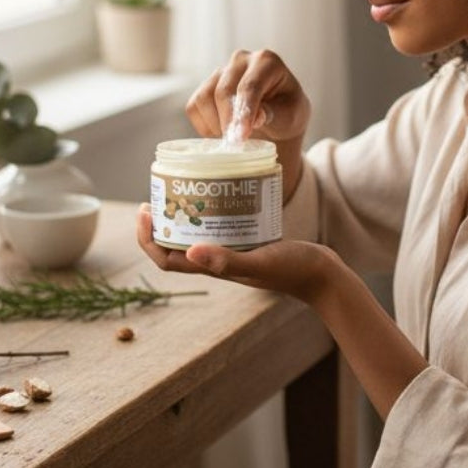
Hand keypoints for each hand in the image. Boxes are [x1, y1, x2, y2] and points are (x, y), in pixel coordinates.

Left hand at [136, 205, 340, 306]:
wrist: (323, 275)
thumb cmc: (294, 270)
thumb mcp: (260, 261)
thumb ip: (228, 260)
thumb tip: (190, 252)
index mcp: (214, 269)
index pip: (167, 260)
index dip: (148, 239)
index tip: (145, 210)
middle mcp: (219, 262)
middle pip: (176, 246)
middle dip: (161, 224)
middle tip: (157, 195)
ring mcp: (233, 252)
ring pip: (196, 236)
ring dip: (182, 217)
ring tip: (179, 192)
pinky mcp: (249, 242)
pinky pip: (219, 228)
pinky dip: (211, 213)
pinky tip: (217, 194)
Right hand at [186, 49, 310, 144]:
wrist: (277, 119)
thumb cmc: (287, 114)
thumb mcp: (291, 116)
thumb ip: (275, 114)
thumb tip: (256, 117)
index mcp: (267, 61)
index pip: (250, 86)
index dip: (244, 112)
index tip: (241, 135)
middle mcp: (241, 60)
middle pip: (224, 91)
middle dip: (228, 121)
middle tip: (235, 144)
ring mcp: (220, 72)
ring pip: (205, 98)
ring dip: (216, 124)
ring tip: (234, 138)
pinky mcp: (205, 87)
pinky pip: (194, 107)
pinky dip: (205, 126)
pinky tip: (223, 133)